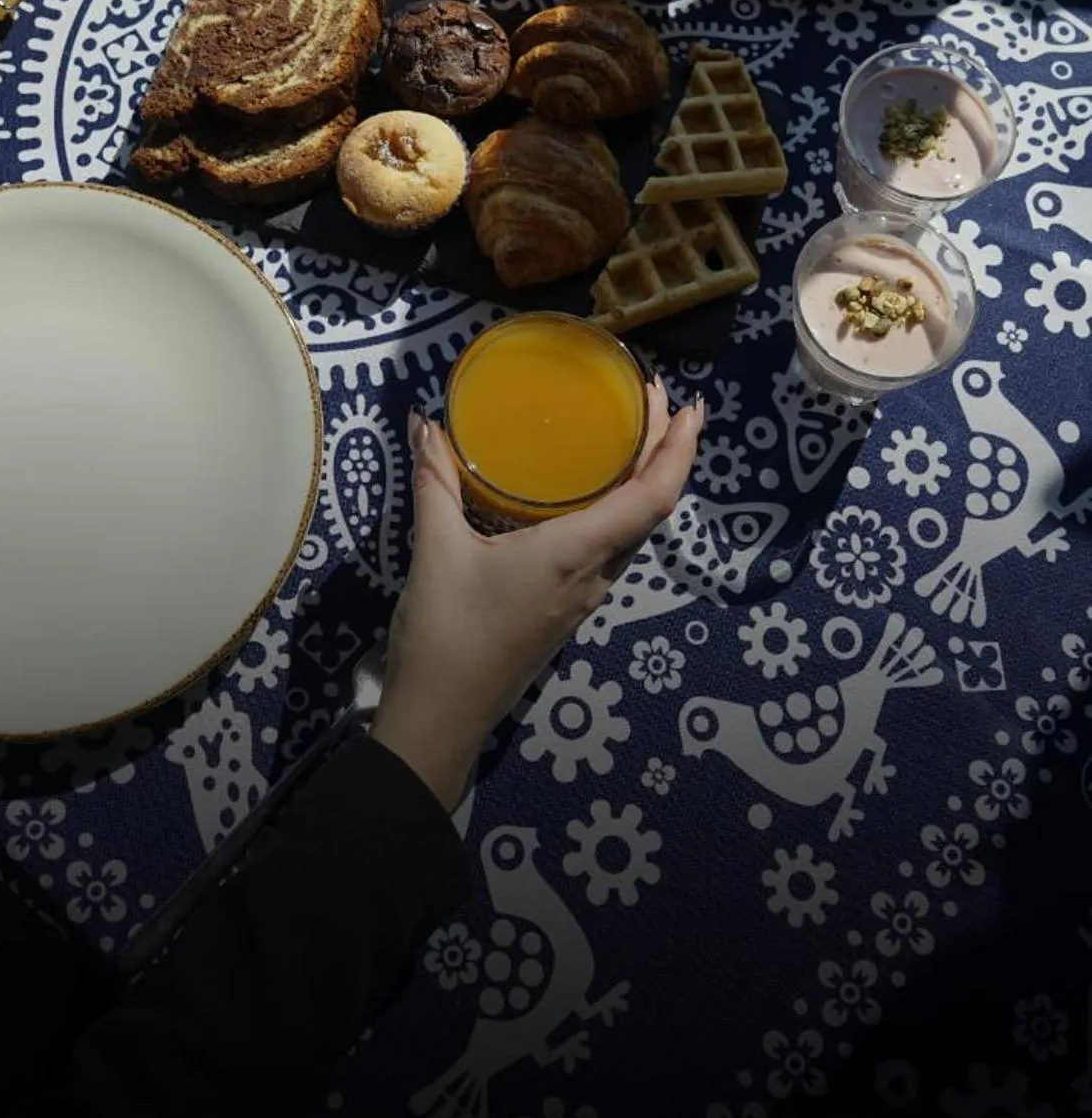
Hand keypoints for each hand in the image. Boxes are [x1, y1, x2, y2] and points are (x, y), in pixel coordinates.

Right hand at [370, 384, 703, 807]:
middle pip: (650, 508)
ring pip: (631, 530)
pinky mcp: (566, 607)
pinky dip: (614, 507)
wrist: (440, 718)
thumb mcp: (436, 550)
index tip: (692, 407)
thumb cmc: (446, 633)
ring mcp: (583, 595)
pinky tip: (584, 491)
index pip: (652, 499)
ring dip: (641, 480)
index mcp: (576, 554)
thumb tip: (426, 424)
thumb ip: (436, 482)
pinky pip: (607, 547)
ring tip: (630, 433)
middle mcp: (594, 574)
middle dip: (663, 452)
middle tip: (656, 399)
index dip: (679, 451)